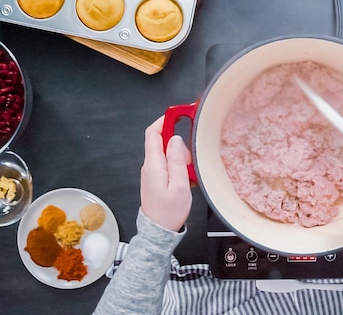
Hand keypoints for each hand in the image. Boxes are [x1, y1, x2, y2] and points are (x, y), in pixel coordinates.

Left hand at [140, 116, 192, 231]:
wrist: (159, 232)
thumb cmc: (170, 211)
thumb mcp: (179, 185)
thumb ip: (177, 160)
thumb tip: (175, 139)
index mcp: (153, 164)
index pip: (153, 133)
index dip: (164, 120)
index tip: (179, 114)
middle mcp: (149, 165)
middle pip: (162, 142)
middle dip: (179, 144)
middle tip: (190, 161)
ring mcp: (152, 172)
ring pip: (167, 154)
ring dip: (180, 158)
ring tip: (189, 175)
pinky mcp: (156, 179)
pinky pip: (168, 165)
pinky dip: (179, 167)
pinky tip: (186, 180)